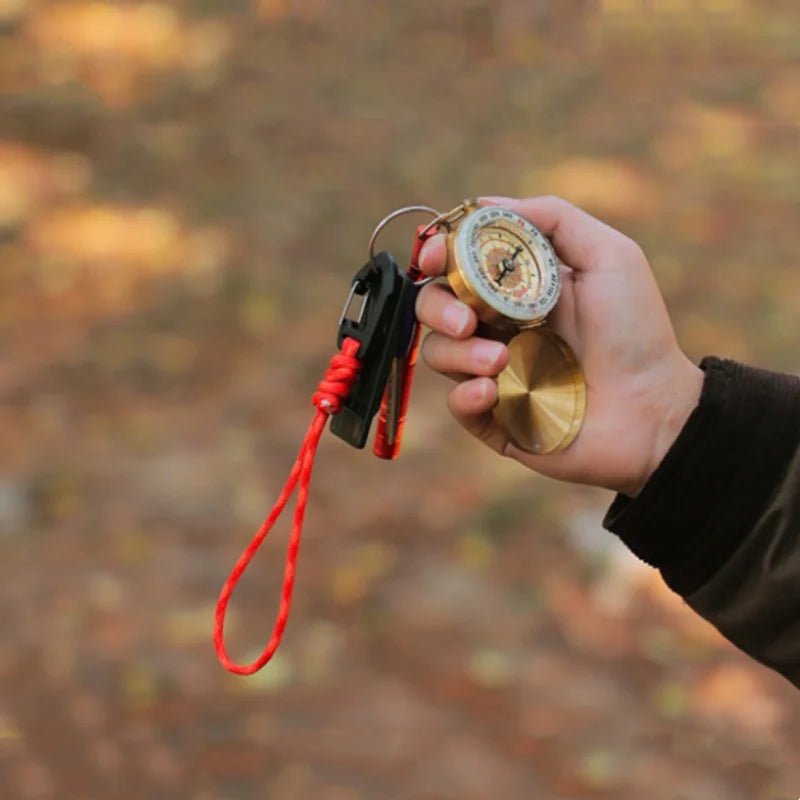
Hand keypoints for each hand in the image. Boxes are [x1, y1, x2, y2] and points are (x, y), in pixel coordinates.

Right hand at [415, 195, 703, 496]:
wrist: (653, 409)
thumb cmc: (636, 331)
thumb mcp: (609, 256)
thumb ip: (554, 219)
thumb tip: (485, 204)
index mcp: (517, 288)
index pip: (459, 264)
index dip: (439, 255)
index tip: (437, 256)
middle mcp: (498, 326)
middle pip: (434, 305)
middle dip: (438, 307)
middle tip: (467, 320)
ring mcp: (494, 372)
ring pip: (438, 352)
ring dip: (458, 352)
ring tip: (499, 361)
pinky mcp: (496, 417)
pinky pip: (458, 403)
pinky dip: (465, 396)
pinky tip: (493, 392)